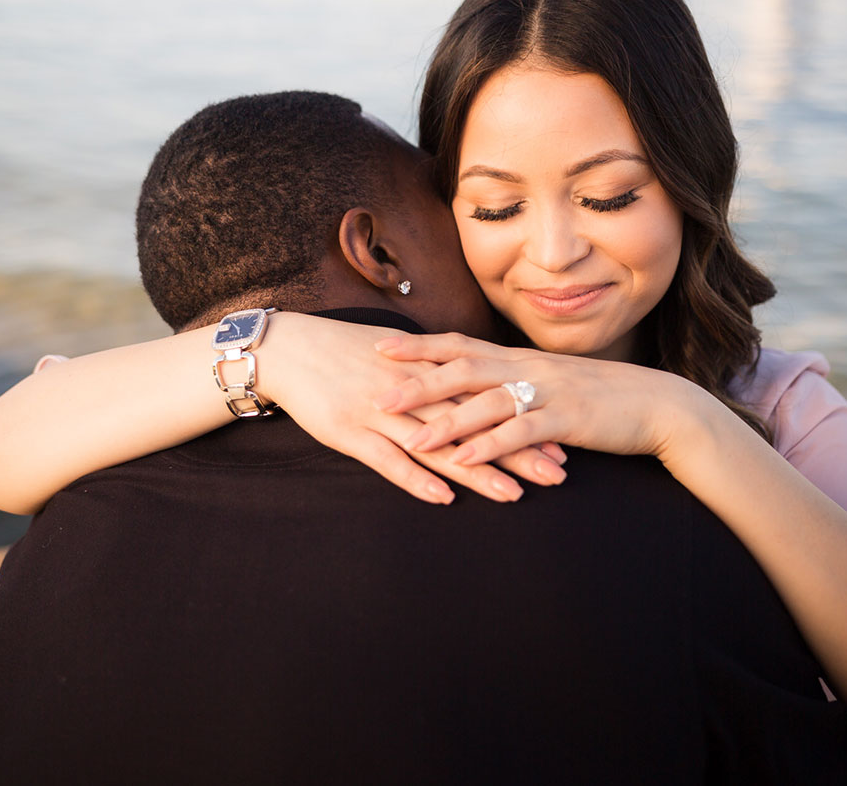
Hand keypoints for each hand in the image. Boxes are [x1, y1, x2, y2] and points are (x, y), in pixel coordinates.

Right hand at [259, 315, 567, 503]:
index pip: (484, 397)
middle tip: (557, 472)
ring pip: (437, 444)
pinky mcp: (349, 431)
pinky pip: (387, 459)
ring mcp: (379, 411)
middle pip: (473, 422)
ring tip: (513, 495)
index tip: (559, 438)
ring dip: (477, 471)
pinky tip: (444, 498)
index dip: (521, 418)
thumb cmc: (339, 352)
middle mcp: (409, 389)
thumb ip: (430, 372)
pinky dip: (415, 478)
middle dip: (516, 448)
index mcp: (424, 369)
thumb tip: (466, 386)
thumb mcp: (392, 354)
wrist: (286, 348)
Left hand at [373, 333, 710, 465]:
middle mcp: (527, 368)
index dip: (418, 346)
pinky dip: (490, 446)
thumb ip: (511, 383)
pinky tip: (465, 460)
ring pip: (487, 401)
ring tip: (409, 438)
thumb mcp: (548, 382)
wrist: (658, 404)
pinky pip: (521, 432)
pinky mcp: (567, 420)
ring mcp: (547, 392)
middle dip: (417, 381)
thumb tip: (473, 388)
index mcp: (518, 359)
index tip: (378, 346)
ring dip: (446, 421)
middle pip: (462, 368)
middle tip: (376, 393)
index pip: (458, 345)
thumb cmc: (598, 397)